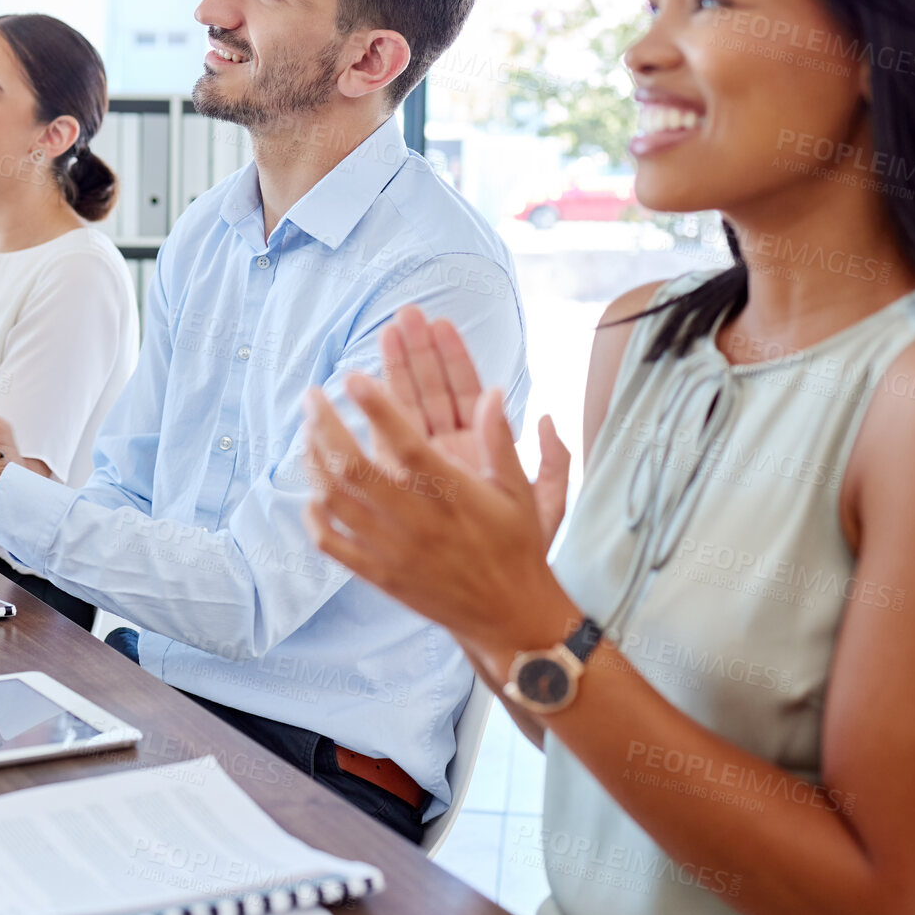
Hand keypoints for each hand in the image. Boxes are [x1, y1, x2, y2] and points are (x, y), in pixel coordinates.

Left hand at [301, 375, 576, 673]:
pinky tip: (311, 492)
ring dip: (313, 463)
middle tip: (311, 397)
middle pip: (354, 468)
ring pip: (335, 501)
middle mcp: (416, 521)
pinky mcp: (379, 575)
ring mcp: (392, 550)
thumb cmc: (516, 549)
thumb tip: (493, 392)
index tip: (352, 376)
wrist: (509, 618)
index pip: (406, 442)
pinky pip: (332, 544)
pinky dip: (314, 516)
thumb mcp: (520, 493)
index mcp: (451, 495)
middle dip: (325, 426)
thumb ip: (501, 441)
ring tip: (306, 434)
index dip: (377, 407)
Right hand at [378, 305, 572, 542]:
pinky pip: (380, 451)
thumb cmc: (521, 552)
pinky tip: (360, 392)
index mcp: (479, 451)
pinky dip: (368, 425)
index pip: (464, 393)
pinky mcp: (396, 491)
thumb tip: (548, 420)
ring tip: (383, 336)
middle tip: (404, 316)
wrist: (495, 598)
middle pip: (428, 394)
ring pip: (401, 415)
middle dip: (417, 354)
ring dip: (393, 375)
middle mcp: (447, 455)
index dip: (454, 358)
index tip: (440, 323)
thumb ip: (553, 464)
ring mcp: (417, 471)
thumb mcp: (544, 509)